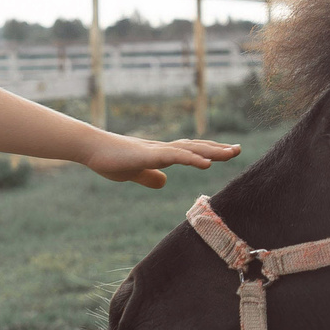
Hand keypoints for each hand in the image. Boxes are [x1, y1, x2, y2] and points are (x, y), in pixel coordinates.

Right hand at [82, 134, 241, 188]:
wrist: (91, 148)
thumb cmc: (110, 159)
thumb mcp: (133, 172)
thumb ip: (149, 176)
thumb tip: (163, 182)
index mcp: (160, 154)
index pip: (190, 151)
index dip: (208, 151)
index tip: (227, 152)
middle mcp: (163, 149)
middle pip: (196, 147)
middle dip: (218, 149)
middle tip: (238, 149)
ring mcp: (157, 150)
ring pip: (190, 149)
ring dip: (211, 151)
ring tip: (231, 153)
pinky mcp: (149, 155)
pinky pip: (175, 156)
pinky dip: (192, 158)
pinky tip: (206, 162)